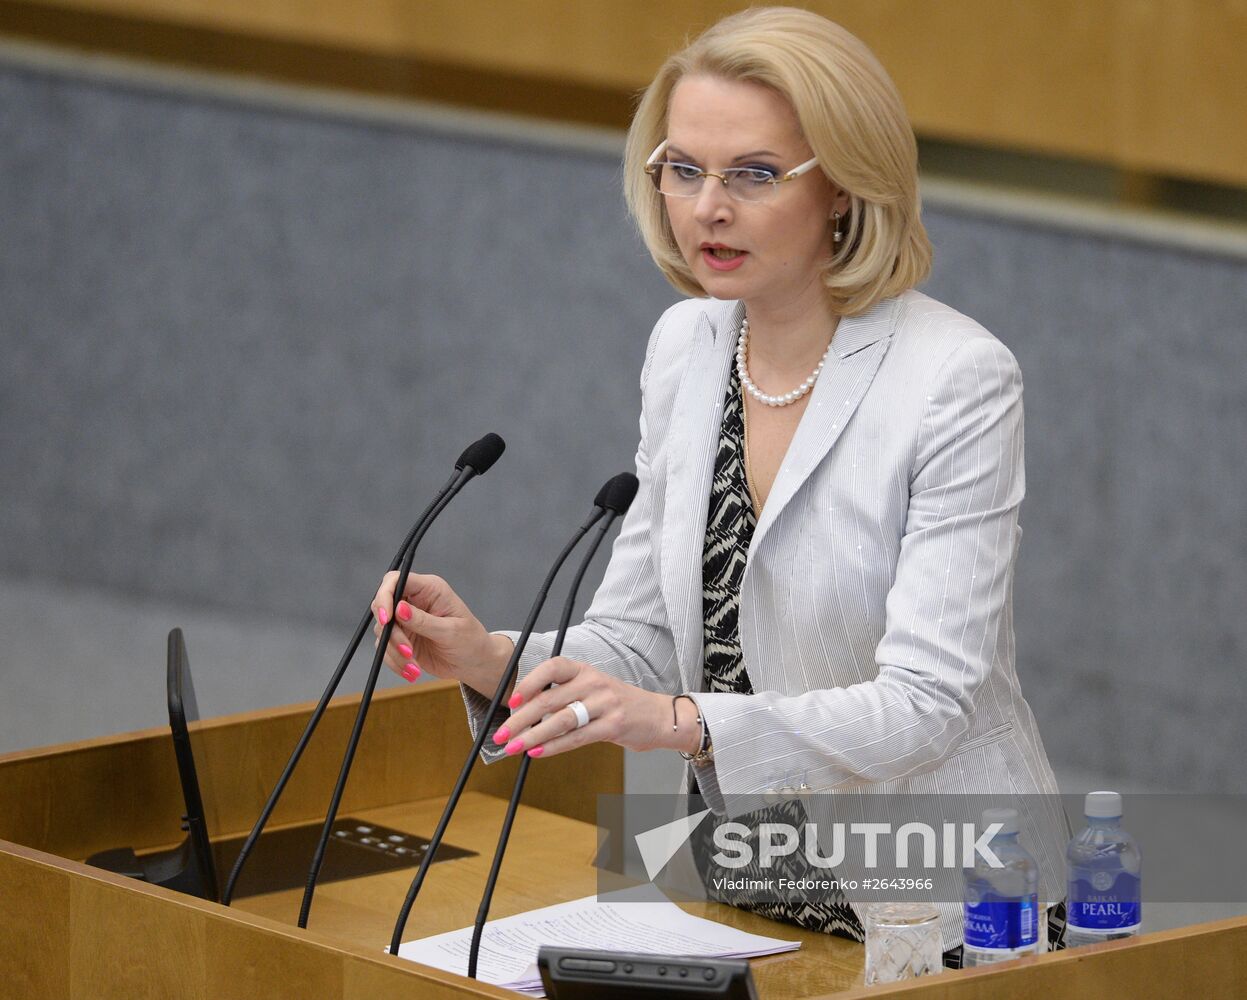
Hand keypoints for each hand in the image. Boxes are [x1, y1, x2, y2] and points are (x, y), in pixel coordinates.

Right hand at [372, 571, 512, 697]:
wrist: (473, 663)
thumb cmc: (470, 641)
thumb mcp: (450, 631)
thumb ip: (423, 621)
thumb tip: (398, 609)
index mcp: (429, 589)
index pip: (396, 580)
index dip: (385, 595)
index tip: (386, 619)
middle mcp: (414, 601)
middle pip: (383, 605)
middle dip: (391, 632)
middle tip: (408, 651)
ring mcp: (406, 620)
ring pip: (383, 630)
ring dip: (394, 651)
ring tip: (414, 666)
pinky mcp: (402, 638)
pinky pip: (386, 648)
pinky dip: (395, 662)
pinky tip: (412, 671)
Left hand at [491, 657, 696, 758]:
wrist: (659, 716)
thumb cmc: (619, 704)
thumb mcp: (593, 689)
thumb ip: (564, 696)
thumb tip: (525, 712)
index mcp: (585, 670)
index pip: (552, 667)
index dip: (529, 682)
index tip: (511, 700)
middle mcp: (594, 682)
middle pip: (550, 699)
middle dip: (520, 718)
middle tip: (502, 733)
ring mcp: (605, 704)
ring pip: (560, 720)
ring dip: (532, 736)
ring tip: (513, 747)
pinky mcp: (613, 726)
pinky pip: (576, 737)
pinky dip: (553, 746)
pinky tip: (537, 752)